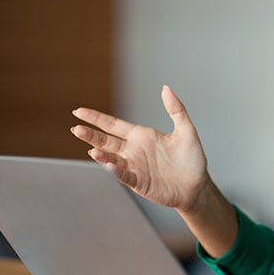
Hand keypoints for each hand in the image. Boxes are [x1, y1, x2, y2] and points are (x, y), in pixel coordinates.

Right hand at [70, 86, 210, 211]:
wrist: (197, 186)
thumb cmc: (192, 159)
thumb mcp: (186, 131)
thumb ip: (176, 109)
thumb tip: (166, 88)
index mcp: (140, 135)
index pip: (113, 124)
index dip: (96, 118)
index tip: (79, 112)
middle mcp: (133, 150)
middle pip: (106, 141)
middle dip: (91, 135)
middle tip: (76, 129)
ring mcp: (134, 167)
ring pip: (111, 159)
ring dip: (100, 154)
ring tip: (91, 149)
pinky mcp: (138, 182)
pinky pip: (123, 175)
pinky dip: (115, 171)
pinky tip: (108, 164)